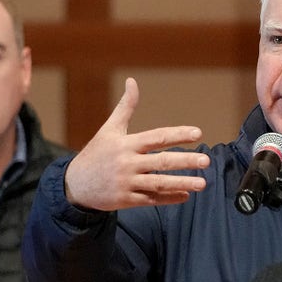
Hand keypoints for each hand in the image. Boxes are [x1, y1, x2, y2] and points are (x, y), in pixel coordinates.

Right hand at [64, 78, 210, 210]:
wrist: (74, 185)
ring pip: (159, 183)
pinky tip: (185, 196)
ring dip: (182, 183)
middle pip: (161, 162)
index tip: (197, 133)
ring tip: (203, 183)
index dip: (178, 134)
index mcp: (126, 144)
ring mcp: (127, 183)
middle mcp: (128, 163)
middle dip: (186, 161)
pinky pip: (151, 200)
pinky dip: (169, 198)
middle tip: (207, 160)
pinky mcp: (126, 200)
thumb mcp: (109, 129)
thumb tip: (133, 81)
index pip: (157, 137)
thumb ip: (126, 107)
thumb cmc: (97, 153)